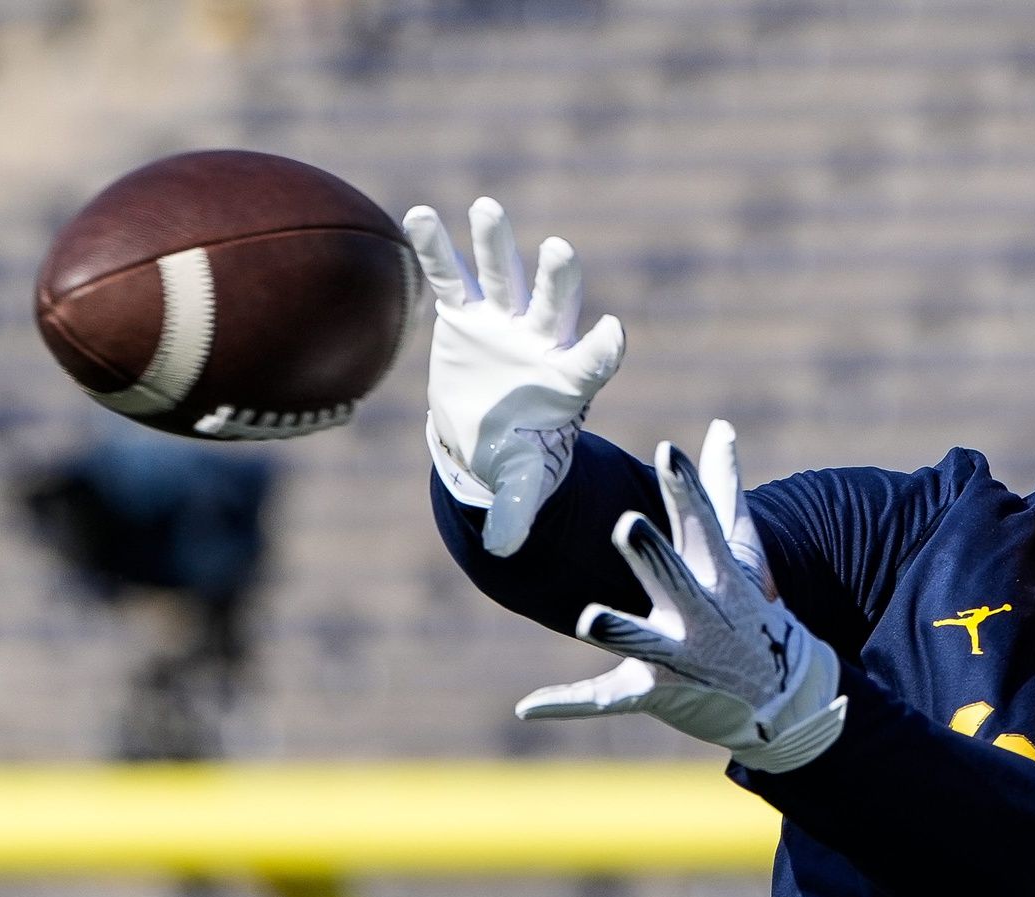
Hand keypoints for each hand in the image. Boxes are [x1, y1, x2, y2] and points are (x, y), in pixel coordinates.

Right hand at [403, 197, 625, 555]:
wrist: (486, 431)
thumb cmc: (516, 455)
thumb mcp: (520, 484)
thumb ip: (516, 508)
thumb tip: (505, 550)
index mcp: (567, 381)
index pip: (594, 360)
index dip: (604, 348)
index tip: (615, 333)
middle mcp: (542, 341)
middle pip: (554, 304)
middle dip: (557, 281)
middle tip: (561, 251)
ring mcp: (504, 322)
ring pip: (505, 277)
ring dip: (497, 245)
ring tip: (487, 208)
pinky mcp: (466, 313)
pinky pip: (452, 276)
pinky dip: (438, 248)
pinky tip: (419, 214)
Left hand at [517, 420, 847, 773]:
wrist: (779, 698)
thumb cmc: (747, 608)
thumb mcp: (740, 552)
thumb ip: (722, 488)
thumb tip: (720, 426)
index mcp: (718, 574)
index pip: (703, 524)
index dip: (685, 488)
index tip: (667, 450)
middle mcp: (702, 614)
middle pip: (674, 579)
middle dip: (653, 556)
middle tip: (627, 523)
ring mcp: (680, 656)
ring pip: (645, 641)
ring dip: (619, 630)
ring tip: (590, 617)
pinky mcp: (654, 693)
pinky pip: (608, 698)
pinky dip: (567, 703)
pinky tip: (526, 707)